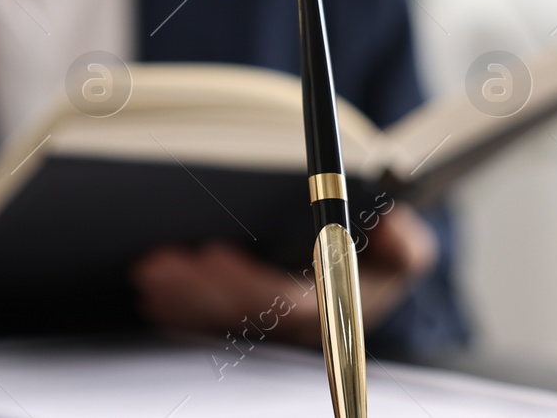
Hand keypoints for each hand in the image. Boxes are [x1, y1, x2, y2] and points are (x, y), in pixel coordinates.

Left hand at [130, 203, 438, 343]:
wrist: (377, 265)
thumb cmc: (384, 251)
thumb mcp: (405, 246)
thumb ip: (404, 243)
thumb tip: (393, 229)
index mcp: (335, 307)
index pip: (289, 304)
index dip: (248, 284)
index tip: (215, 255)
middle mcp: (299, 326)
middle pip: (244, 315)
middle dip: (200, 289)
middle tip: (163, 262)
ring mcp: (272, 327)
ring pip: (222, 321)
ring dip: (183, 297)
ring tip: (151, 271)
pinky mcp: (250, 322)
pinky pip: (211, 324)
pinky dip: (180, 309)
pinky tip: (153, 294)